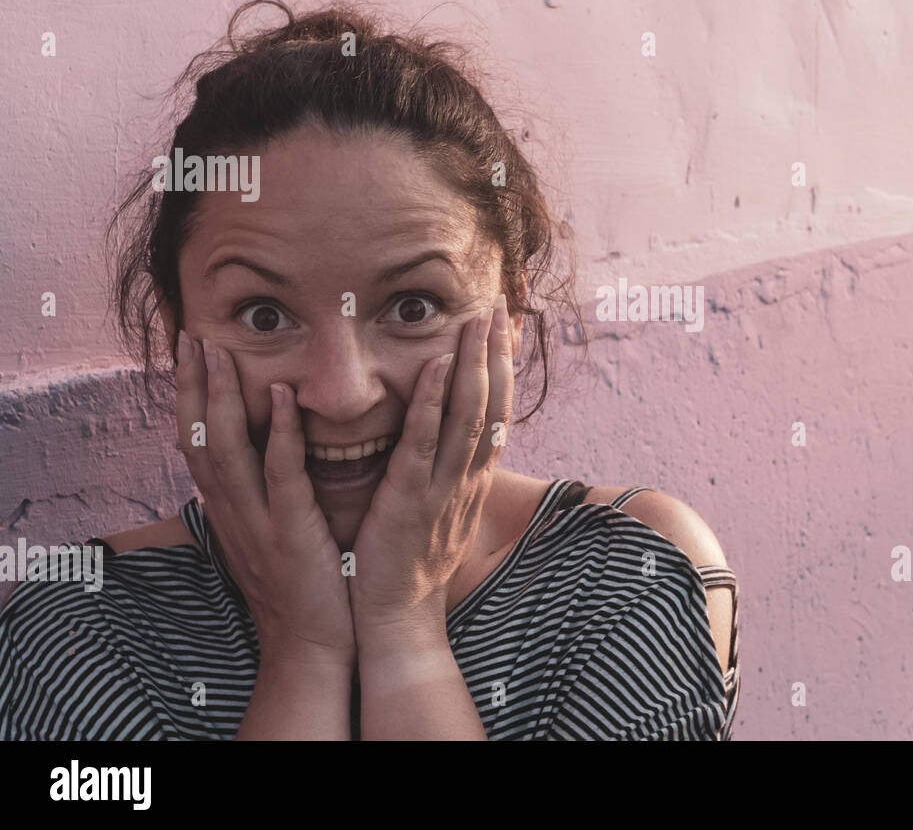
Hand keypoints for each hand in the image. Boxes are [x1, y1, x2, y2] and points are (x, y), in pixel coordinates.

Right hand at [174, 329, 354, 667]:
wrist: (313, 645)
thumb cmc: (302, 586)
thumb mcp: (271, 534)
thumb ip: (262, 494)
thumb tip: (262, 454)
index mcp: (229, 510)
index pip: (197, 443)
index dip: (190, 397)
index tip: (190, 352)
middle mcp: (232, 512)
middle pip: (199, 438)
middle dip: (193, 385)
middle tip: (191, 336)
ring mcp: (257, 522)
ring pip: (227, 450)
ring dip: (223, 397)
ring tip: (221, 351)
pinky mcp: (290, 532)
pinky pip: (280, 474)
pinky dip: (280, 431)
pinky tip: (284, 394)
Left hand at [348, 292, 513, 629]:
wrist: (396, 618)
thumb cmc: (408, 563)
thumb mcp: (436, 511)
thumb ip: (441, 472)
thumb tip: (440, 436)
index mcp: (471, 479)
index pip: (496, 413)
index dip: (503, 369)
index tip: (505, 328)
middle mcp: (467, 478)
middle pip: (492, 404)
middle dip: (496, 352)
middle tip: (500, 306)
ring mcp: (443, 487)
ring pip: (469, 415)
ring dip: (475, 362)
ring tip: (479, 318)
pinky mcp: (411, 499)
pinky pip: (427, 441)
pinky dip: (435, 400)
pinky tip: (438, 365)